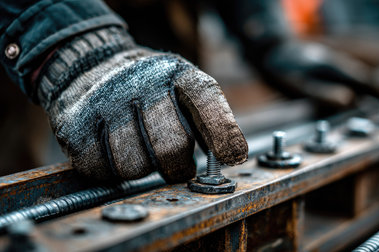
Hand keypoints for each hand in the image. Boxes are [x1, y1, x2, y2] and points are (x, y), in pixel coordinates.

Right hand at [35, 27, 247, 181]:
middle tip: (178, 164)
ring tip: (141, 148)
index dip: (223, 133)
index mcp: (176, 73)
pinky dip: (113, 170)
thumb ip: (211, 119)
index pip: (205, 102)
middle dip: (179, 165)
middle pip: (171, 146)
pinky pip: (103, 170)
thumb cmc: (150, 90)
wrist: (91, 67)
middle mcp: (141, 83)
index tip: (233, 157)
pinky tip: (115, 150)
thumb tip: (232, 157)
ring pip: (135, 165)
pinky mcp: (76, 127)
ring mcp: (105, 103)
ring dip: (144, 167)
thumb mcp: (184, 90)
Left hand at [253, 40, 378, 106]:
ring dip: (372, 87)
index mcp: (334, 68)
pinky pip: (348, 77)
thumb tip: (348, 101)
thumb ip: (322, 93)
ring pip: (357, 77)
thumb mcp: (298, 84)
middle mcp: (337, 65)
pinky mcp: (325, 68)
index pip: (366, 81)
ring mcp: (332, 65)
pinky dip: (358, 84)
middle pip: (366, 78)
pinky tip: (358, 92)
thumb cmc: (283, 67)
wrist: (270, 50)